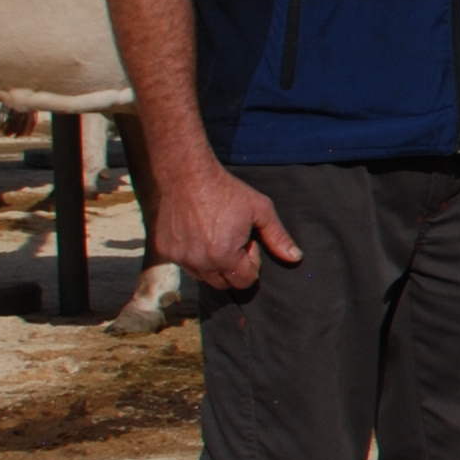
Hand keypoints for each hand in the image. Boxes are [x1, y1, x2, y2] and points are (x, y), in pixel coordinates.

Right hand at [156, 155, 302, 291]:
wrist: (185, 175)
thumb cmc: (226, 190)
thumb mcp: (260, 210)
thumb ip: (278, 237)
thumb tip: (296, 258)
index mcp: (224, 256)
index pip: (245, 281)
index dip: (251, 262)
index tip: (248, 241)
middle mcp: (199, 263)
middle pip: (223, 284)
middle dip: (234, 267)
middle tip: (233, 239)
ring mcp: (179, 258)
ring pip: (203, 276)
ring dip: (214, 263)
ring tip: (216, 235)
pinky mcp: (164, 251)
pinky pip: (185, 264)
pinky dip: (194, 255)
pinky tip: (198, 232)